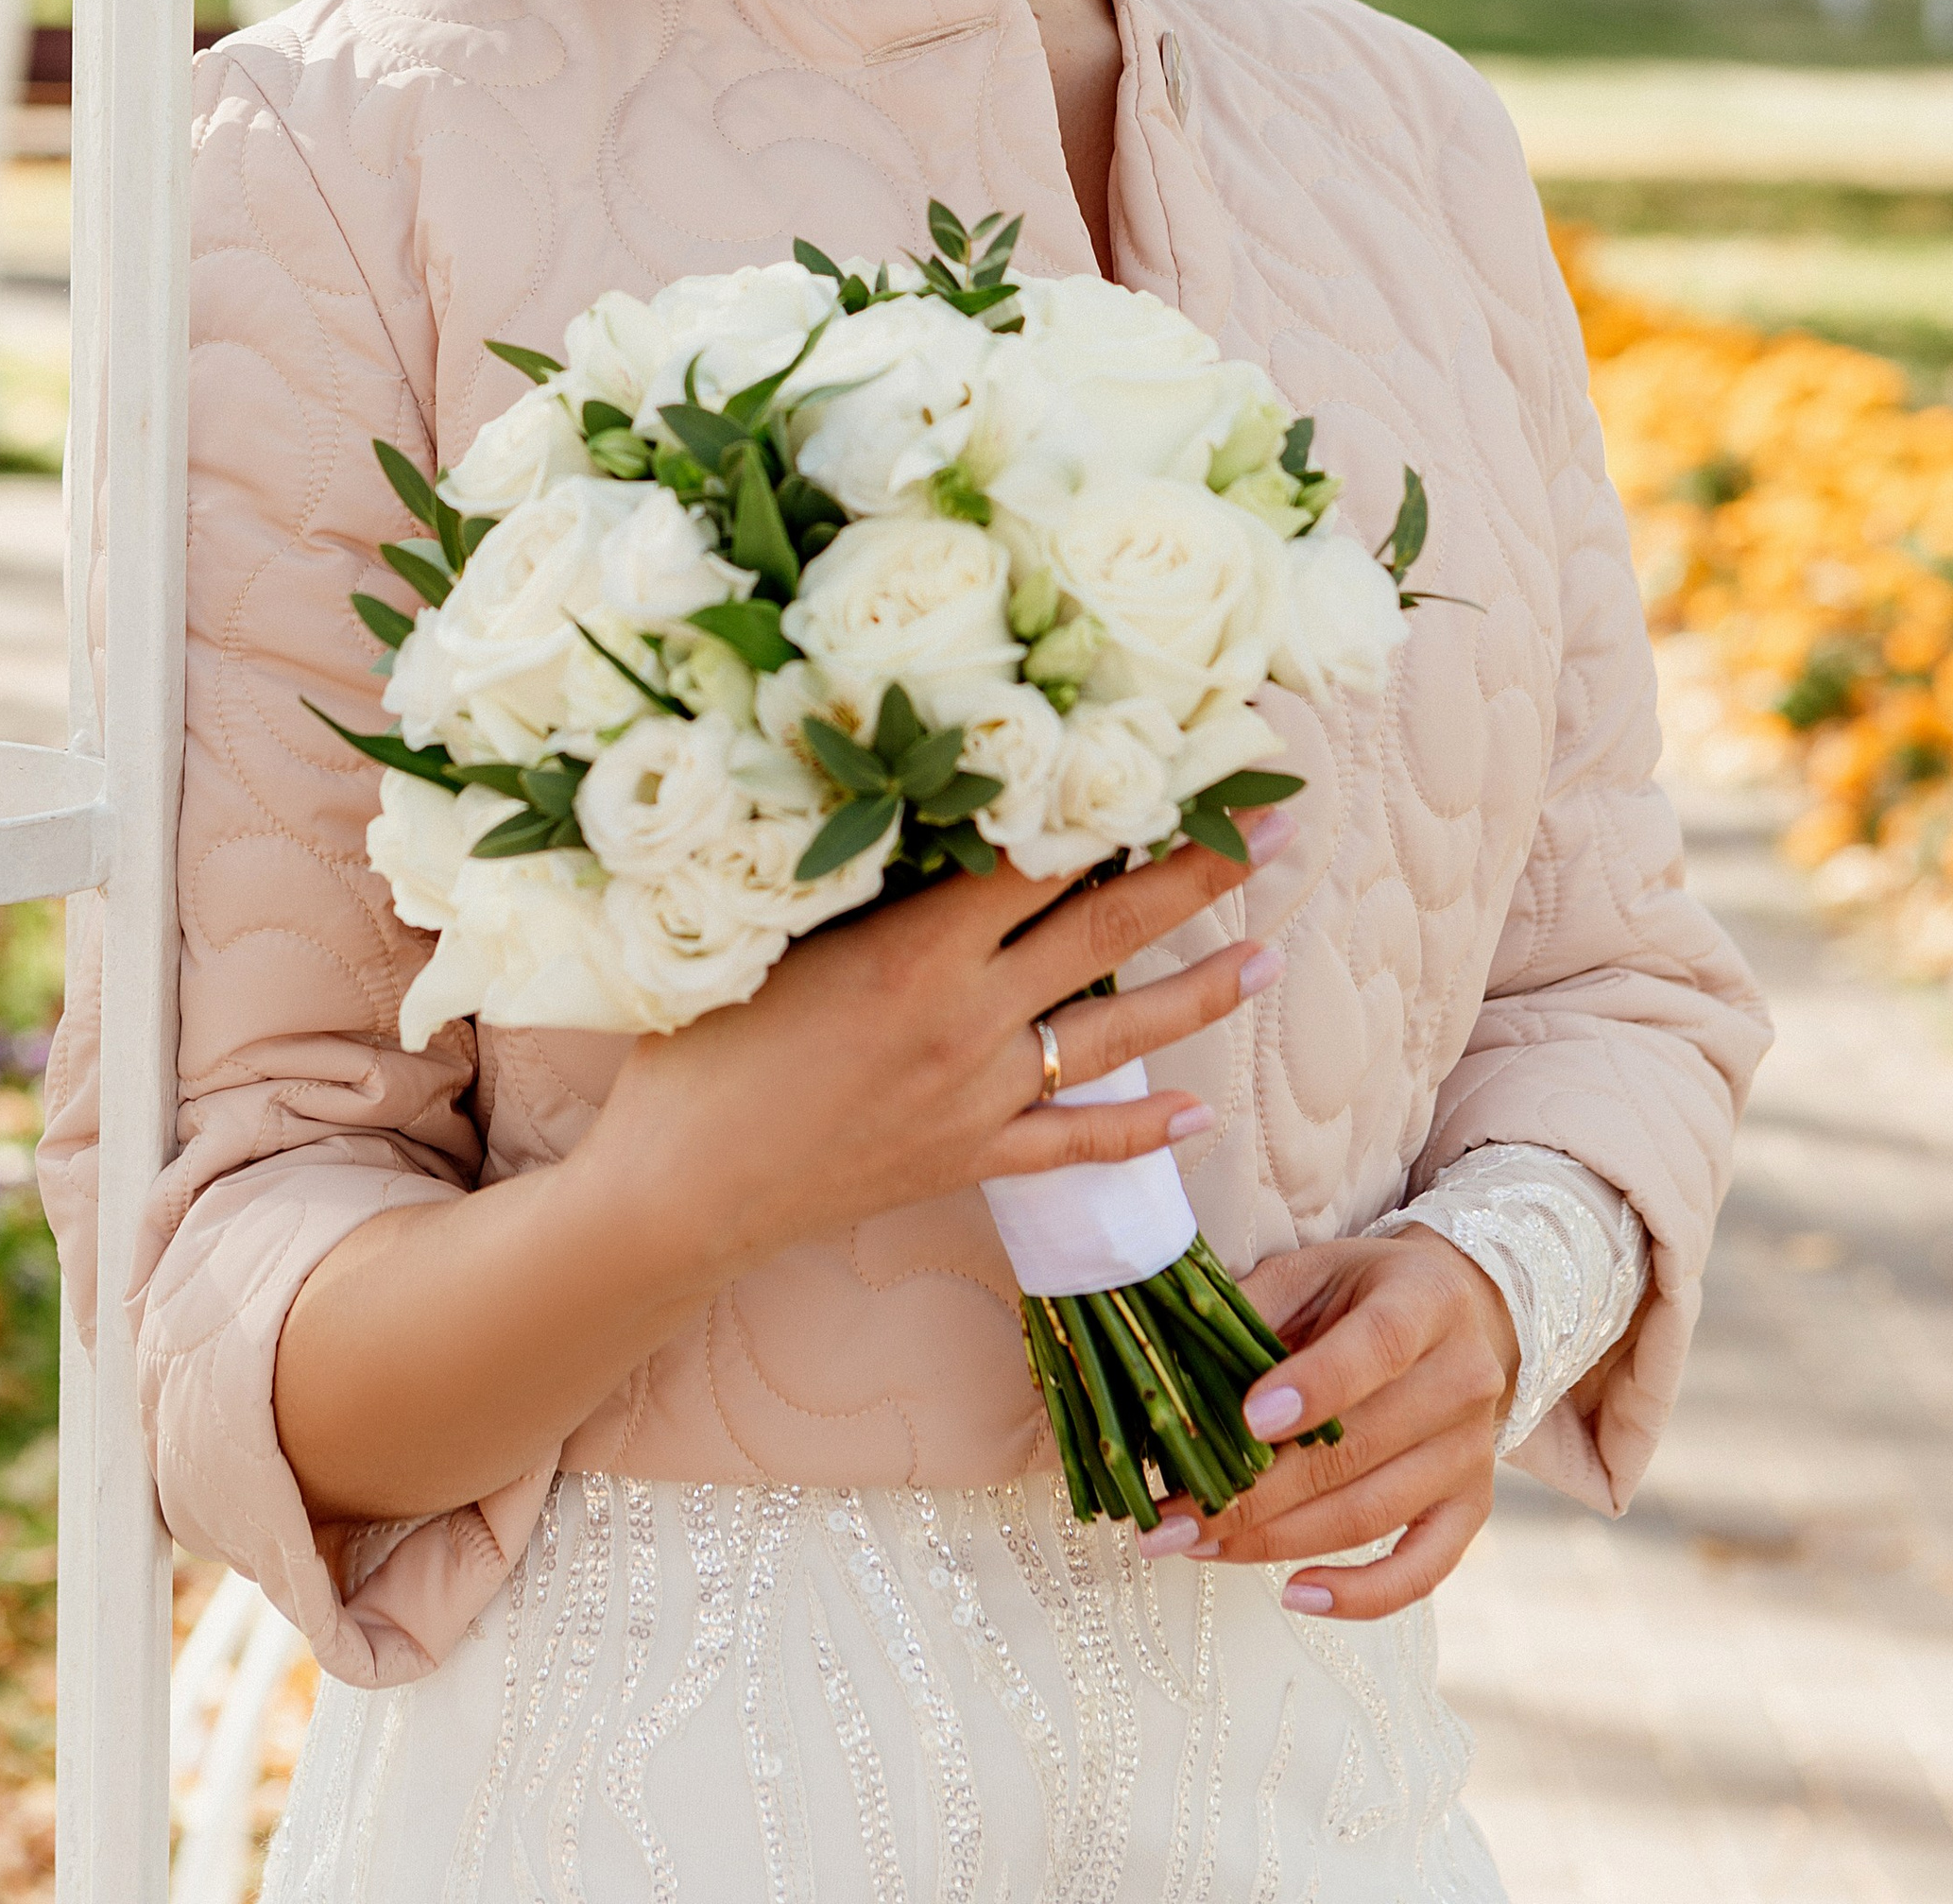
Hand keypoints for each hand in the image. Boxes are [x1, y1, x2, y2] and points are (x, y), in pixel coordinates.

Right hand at [579, 813, 1289, 1287]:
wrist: (673, 1197)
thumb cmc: (698, 1048)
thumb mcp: (767, 932)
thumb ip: (850, 871)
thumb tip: (917, 790)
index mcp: (917, 949)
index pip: (1045, 856)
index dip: (1120, 800)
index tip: (1184, 755)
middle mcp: (967, 1019)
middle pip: (1109, 932)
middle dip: (1201, 876)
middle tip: (1279, 827)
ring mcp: (976, 1096)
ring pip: (1115, 1036)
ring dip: (1200, 994)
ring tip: (1270, 955)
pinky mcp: (967, 1160)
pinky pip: (1074, 1142)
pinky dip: (1141, 1132)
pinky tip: (1199, 1113)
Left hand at [1149, 1229, 1517, 1615]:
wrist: (1455, 1317)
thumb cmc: (1360, 1292)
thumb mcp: (1307, 1272)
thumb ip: (1251, 1310)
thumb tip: (1174, 1377)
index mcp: (1424, 1301)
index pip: (1377, 1346)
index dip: (1315, 1386)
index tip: (1247, 1419)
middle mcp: (1462, 1379)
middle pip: (1357, 1450)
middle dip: (1254, 1492)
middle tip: (1174, 1517)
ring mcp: (1470, 1452)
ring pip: (1371, 1515)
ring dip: (1276, 1540)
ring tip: (1198, 1544)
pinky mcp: (1470, 1508)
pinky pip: (1421, 1570)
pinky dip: (1360, 1594)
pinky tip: (1295, 1595)